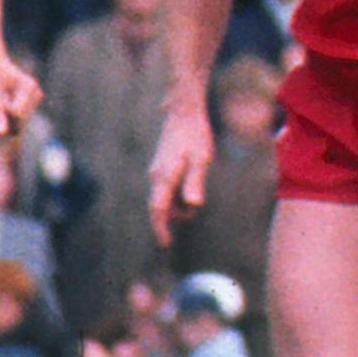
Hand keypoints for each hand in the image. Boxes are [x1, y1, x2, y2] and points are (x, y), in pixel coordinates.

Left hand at [0, 42, 43, 138]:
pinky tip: (1, 99)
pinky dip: (5, 113)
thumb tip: (0, 134)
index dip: (0, 112)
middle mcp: (36, 93)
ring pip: (17, 121)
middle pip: (19, 120)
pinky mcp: (30, 101)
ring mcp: (34, 97)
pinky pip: (16, 117)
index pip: (16, 116)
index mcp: (29, 88)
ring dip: (4, 115)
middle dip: (3, 115)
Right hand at [147, 100, 215, 244]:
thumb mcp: (201, 159)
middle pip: (159, 206)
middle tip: (190, 219)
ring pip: (162, 198)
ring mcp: (158, 170)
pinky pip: (165, 189)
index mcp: (164, 176)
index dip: (161, 228)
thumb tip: (193, 205)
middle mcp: (157, 175)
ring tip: (193, 208)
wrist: (184, 112)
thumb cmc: (195, 135)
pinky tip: (187, 196)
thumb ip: (196, 182)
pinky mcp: (162, 165)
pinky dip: (174, 197)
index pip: (158, 209)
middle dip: (171, 219)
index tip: (166, 244)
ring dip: (175, 208)